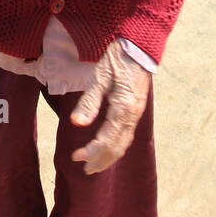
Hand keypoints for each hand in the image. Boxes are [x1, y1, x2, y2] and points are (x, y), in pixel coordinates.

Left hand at [70, 40, 151, 174]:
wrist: (140, 46)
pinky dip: (117, 146)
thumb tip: (77, 124)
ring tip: (96, 165)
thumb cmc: (117, 57)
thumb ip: (89, 101)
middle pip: (117, 146)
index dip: (91, 152)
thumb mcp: (99, 76)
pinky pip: (127, 134)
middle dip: (101, 160)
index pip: (106, 140)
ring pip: (124, 142)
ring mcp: (137, 113)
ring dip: (110, 156)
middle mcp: (133, 115)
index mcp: (123, 109)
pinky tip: (110, 148)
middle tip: (85, 170)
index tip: (75, 158)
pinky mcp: (136, 109)